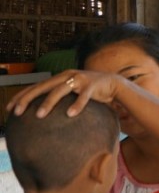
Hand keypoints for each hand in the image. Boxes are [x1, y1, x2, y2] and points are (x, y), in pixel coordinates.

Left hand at [6, 70, 122, 117]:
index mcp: (59, 77)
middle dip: (28, 99)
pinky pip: (83, 97)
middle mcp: (66, 76)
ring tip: (38, 115)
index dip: (22, 96)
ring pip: (60, 91)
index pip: (36, 86)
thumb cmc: (89, 90)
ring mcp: (79, 80)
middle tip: (17, 112)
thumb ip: (58, 96)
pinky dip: (77, 105)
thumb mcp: (71, 91)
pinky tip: (70, 114)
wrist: (113, 83)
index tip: (9, 109)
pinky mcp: (92, 86)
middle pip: (43, 87)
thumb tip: (41, 111)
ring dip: (48, 103)